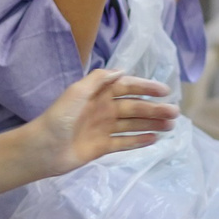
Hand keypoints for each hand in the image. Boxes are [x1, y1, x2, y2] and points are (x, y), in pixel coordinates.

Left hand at [25, 68, 178, 175]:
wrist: (43, 148)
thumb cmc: (59, 117)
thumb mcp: (77, 91)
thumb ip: (100, 80)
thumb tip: (122, 70)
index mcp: (98, 94)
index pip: (127, 87)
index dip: (146, 88)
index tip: (165, 91)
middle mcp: (104, 109)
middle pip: (134, 107)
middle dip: (154, 109)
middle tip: (175, 112)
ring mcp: (104, 129)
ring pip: (133, 124)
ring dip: (152, 123)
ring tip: (170, 125)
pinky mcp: (103, 147)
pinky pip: (125, 142)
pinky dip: (139, 140)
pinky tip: (155, 138)